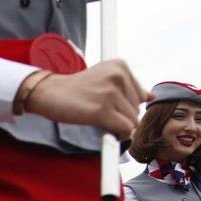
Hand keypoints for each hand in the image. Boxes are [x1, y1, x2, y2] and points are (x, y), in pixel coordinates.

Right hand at [24, 60, 150, 136]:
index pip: (141, 96)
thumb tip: (151, 97)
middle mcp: (118, 76)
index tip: (108, 106)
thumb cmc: (76, 89)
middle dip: (123, 116)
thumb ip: (129, 87)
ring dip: (119, 126)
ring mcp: (110, 93)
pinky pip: (124, 129)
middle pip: (138, 109)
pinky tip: (105, 130)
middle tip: (101, 113)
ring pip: (132, 121)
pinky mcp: (101, 110)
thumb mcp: (104, 78)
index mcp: (121, 66)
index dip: (126, 107)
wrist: (49, 93)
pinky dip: (118, 134)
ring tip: (100, 119)